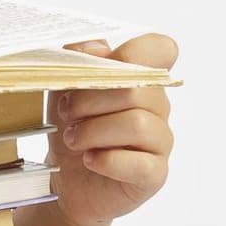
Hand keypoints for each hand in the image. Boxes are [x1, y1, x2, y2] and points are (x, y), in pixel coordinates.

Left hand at [45, 33, 177, 225]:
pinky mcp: (155, 174)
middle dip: (90, 100)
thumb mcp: (65, 87)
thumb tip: (93, 48)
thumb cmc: (72, 127)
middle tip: (67, 113)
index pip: (160, 48)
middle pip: (136, 89)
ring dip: (94, 131)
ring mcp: (159, 141)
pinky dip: (107, 160)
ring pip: (138, 124)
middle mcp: (158, 106)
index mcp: (140, 78)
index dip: (133, 52)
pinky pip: (140, 163)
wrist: (65, 178)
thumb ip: (79, 61)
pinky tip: (90, 160)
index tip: (98, 68)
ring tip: (73, 139)